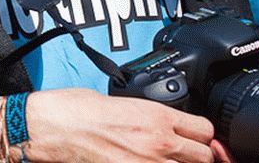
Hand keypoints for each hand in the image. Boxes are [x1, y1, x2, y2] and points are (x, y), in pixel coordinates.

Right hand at [24, 88, 215, 161]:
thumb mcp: (120, 101)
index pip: (204, 130)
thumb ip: (149, 115)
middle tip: (183, 153)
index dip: (201, 133)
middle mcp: (158, 142)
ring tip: (164, 160)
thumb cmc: (76, 109)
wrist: (54, 126)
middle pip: (204, 157)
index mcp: (156, 116)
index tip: (194, 136)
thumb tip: (163, 125)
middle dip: (197, 155)